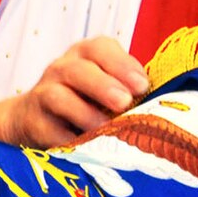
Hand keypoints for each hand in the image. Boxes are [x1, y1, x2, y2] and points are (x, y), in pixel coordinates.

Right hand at [0, 37, 148, 148]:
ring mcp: (44, 94)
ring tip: (103, 128)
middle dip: (103, 85)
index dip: (121, 64)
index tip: (142, 85)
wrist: (34, 116)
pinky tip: (84, 148)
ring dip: (83, 112)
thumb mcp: (106, 86)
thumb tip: (164, 106)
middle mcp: (62, 69)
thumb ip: (130, 89)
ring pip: (58, 97)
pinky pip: (49, 130)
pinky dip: (67, 139)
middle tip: (124, 102)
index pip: (100, 48)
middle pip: (78, 70)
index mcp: (85, 55)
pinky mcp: (33, 121)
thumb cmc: (85, 99)